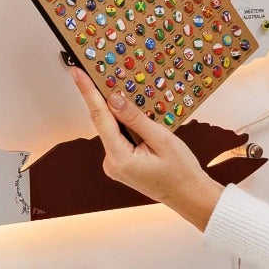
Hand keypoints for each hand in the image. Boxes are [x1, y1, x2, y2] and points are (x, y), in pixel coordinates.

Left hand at [67, 66, 222, 231]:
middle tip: (100, 72)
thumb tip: (113, 99)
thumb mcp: (161, 139)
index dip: (88, 92)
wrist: (191, 197)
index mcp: (119, 159)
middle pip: (104, 122)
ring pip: (112, 129)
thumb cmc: (181, 172)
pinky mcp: (121, 164)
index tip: (77, 73)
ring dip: (118, 112)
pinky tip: (132, 114)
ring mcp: (115, 165)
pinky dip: (124, 124)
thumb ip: (135, 119)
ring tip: (124, 92)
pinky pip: (119, 138)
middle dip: (104, 98)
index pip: (100, 118)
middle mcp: (111, 163)